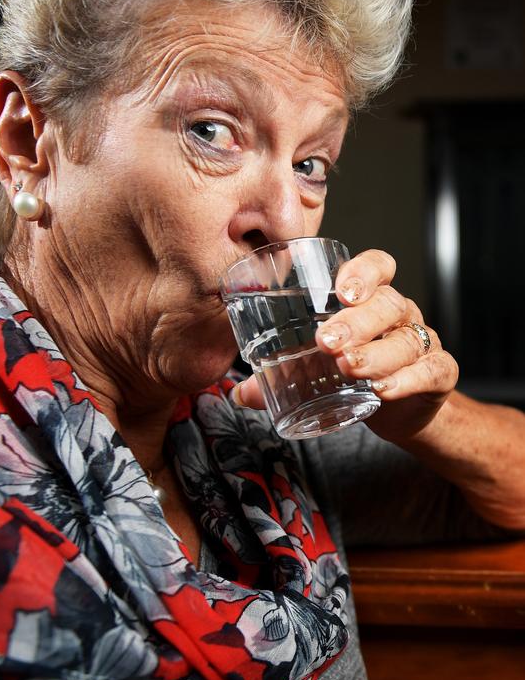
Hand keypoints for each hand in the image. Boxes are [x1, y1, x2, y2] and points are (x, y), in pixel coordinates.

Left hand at [233, 249, 458, 445]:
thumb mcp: (318, 370)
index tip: (340, 289)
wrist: (403, 413)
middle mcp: (400, 315)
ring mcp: (423, 342)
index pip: (378, 266)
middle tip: (327, 341)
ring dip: (375, 354)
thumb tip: (240, 393)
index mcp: (371, 300)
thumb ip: (280, 377)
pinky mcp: (438, 373)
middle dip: (356, 321)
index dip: (363, 271)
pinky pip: (431, 370)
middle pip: (387, 304)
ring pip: (406, 340)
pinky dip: (407, 380)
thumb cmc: (357, 375)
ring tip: (348, 367)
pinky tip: (383, 390)